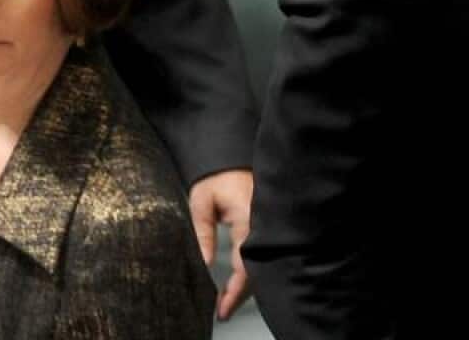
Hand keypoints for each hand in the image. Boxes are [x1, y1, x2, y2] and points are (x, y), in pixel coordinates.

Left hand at [189, 169, 253, 319]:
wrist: (231, 157)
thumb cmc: (217, 177)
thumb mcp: (201, 203)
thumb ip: (203, 233)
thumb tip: (205, 264)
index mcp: (249, 219)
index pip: (245, 264)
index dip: (234, 290)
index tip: (221, 307)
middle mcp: (262, 225)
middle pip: (257, 271)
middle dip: (240, 295)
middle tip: (223, 311)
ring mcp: (267, 226)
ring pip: (261, 265)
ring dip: (246, 285)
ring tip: (228, 302)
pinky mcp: (266, 225)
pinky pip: (261, 254)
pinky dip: (251, 271)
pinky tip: (239, 282)